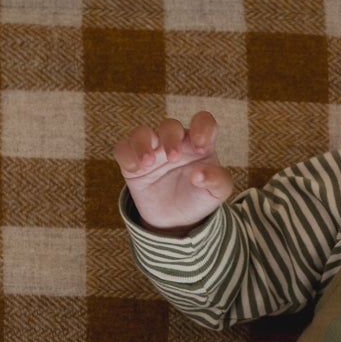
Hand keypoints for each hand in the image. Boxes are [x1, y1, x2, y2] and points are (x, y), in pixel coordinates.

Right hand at [113, 111, 232, 230]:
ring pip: (142, 133)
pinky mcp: (133, 162)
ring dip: (143, 143)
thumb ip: (217, 180)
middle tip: (173, 158)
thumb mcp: (217, 192)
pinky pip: (123, 149)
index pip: (203, 121)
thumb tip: (198, 175)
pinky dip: (127, 155)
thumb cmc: (198, 197)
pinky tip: (135, 169)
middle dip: (170, 138)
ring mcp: (152, 150)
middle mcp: (174, 142)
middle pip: (170, 126)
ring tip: (149, 162)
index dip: (202, 127)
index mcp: (198, 143)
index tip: (201, 147)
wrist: (175, 219)